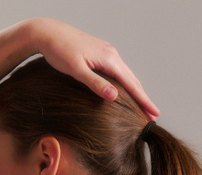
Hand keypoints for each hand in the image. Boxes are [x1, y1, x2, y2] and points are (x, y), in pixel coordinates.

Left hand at [30, 18, 159, 119]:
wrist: (47, 32)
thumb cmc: (59, 51)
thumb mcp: (77, 70)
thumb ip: (96, 84)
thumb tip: (114, 96)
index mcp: (109, 59)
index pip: (132, 84)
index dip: (143, 101)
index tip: (154, 114)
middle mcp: (111, 54)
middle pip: (133, 80)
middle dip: (144, 98)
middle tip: (153, 115)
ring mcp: (107, 52)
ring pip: (127, 75)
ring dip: (136, 90)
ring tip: (143, 105)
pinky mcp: (100, 53)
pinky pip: (119, 71)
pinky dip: (126, 83)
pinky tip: (125, 90)